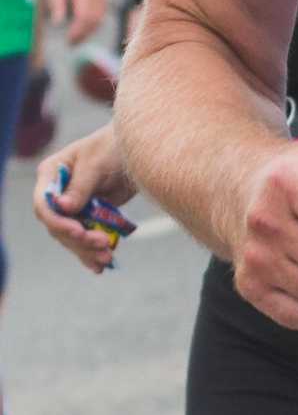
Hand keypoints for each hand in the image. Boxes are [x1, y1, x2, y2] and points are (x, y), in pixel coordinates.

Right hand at [34, 121, 135, 274]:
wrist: (137, 151)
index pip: (43, 205)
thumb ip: (80, 187)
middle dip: (79, 239)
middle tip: (103, 245)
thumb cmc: (113, 147)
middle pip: (58, 226)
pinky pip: (85, 239)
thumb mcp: (96, 164)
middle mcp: (57, 193)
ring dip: (87, 250)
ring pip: (72, 237)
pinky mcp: (89, 216)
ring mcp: (73, 207)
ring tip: (107, 258)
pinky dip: (92, 253)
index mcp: (51, 174)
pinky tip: (101, 267)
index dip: (58, 222)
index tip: (78, 232)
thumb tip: (63, 207)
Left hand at [41, 0, 107, 44]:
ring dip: (89, 31)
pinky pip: (102, 13)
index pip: (84, 18)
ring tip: (76, 39)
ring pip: (100, 19)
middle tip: (71, 44)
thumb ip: (56, 2)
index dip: (77, 32)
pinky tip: (83, 28)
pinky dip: (94, 23)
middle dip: (83, 35)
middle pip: (94, 21)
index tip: (68, 40)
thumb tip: (57, 24)